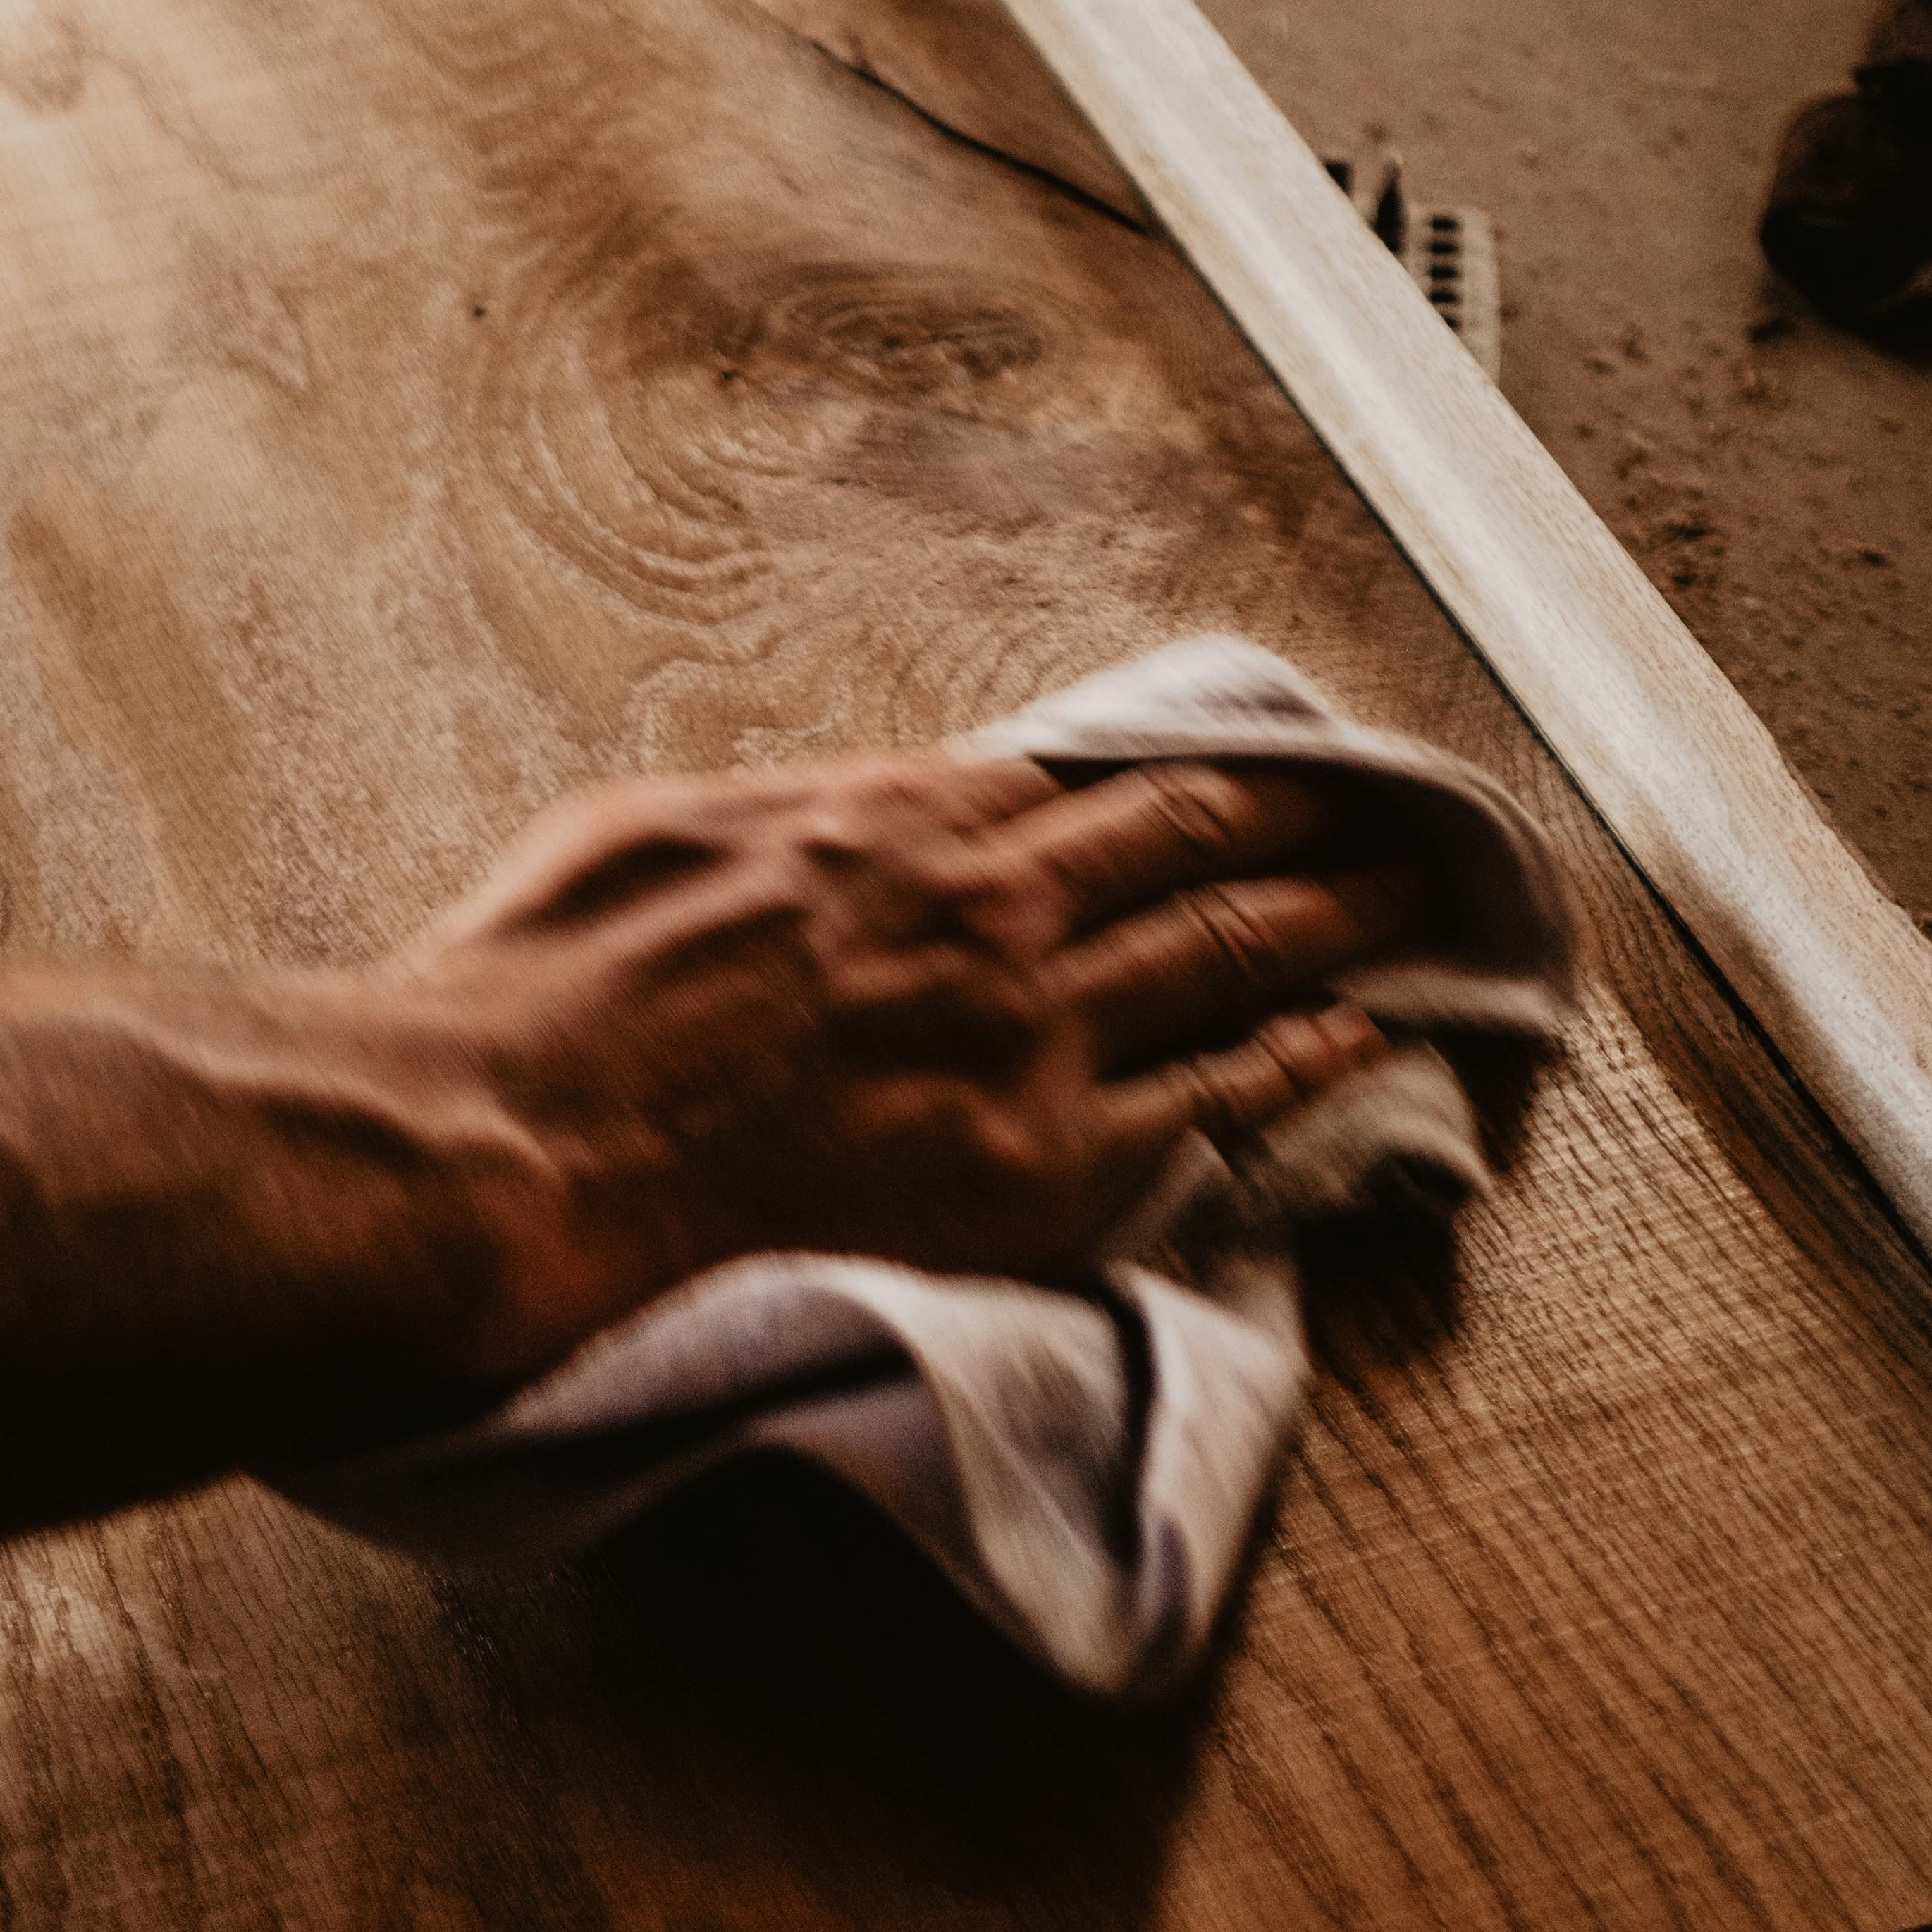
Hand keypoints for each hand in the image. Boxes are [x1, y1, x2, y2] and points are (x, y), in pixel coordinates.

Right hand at [384, 747, 1420, 1379]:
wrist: (512, 1152)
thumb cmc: (540, 1007)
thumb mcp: (645, 841)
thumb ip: (780, 820)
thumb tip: (846, 813)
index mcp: (887, 821)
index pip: (1081, 780)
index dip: (1181, 770)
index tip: (1244, 767)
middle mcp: (984, 909)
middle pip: (1191, 840)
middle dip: (1306, 816)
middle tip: (1391, 809)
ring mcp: (1024, 1035)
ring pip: (1233, 949)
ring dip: (1341, 915)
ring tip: (1418, 897)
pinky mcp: (1039, 1165)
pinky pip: (1218, 1102)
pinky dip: (1307, 1057)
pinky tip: (1365, 1035)